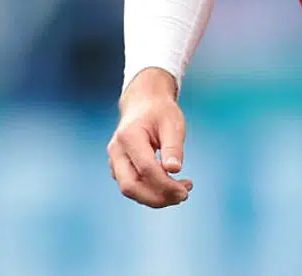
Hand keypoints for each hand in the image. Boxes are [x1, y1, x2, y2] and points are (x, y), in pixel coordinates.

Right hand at [108, 68, 193, 206]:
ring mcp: (115, 160)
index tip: (187, 188)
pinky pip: (132, 187)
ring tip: (180, 191)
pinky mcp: (119, 168)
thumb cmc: (160, 112)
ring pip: (129, 190)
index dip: (166, 184)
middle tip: (183, 195)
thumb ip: (173, 146)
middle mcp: (116, 150)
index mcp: (129, 136)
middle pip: (130, 186)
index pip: (146, 168)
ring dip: (155, 198)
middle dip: (158, 198)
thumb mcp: (173, 123)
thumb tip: (174, 170)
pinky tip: (169, 187)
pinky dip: (150, 192)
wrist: (143, 104)